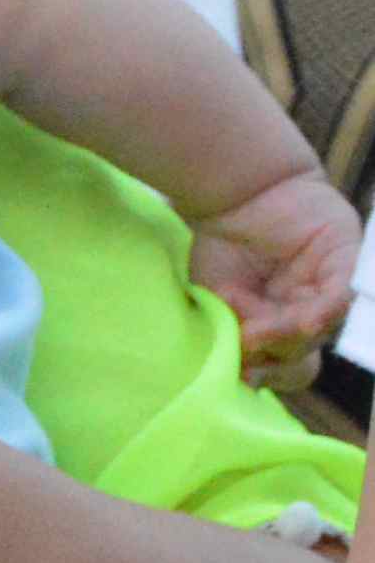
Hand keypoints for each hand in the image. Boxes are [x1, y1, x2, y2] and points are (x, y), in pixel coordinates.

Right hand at [193, 170, 359, 388]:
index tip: (242, 374)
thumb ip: (233, 329)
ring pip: (321, 328)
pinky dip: (325, 311)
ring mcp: (330, 285)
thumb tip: (244, 373)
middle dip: (272, 351)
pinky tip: (304, 319)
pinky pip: (341, 295)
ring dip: (289, 334)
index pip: (285, 360)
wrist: (232, 188)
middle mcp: (310, 306)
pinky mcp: (345, 260)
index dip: (267, 371)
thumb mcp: (217, 296)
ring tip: (257, 331)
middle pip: (303, 349)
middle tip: (243, 342)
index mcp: (281, 318)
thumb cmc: (221, 240)